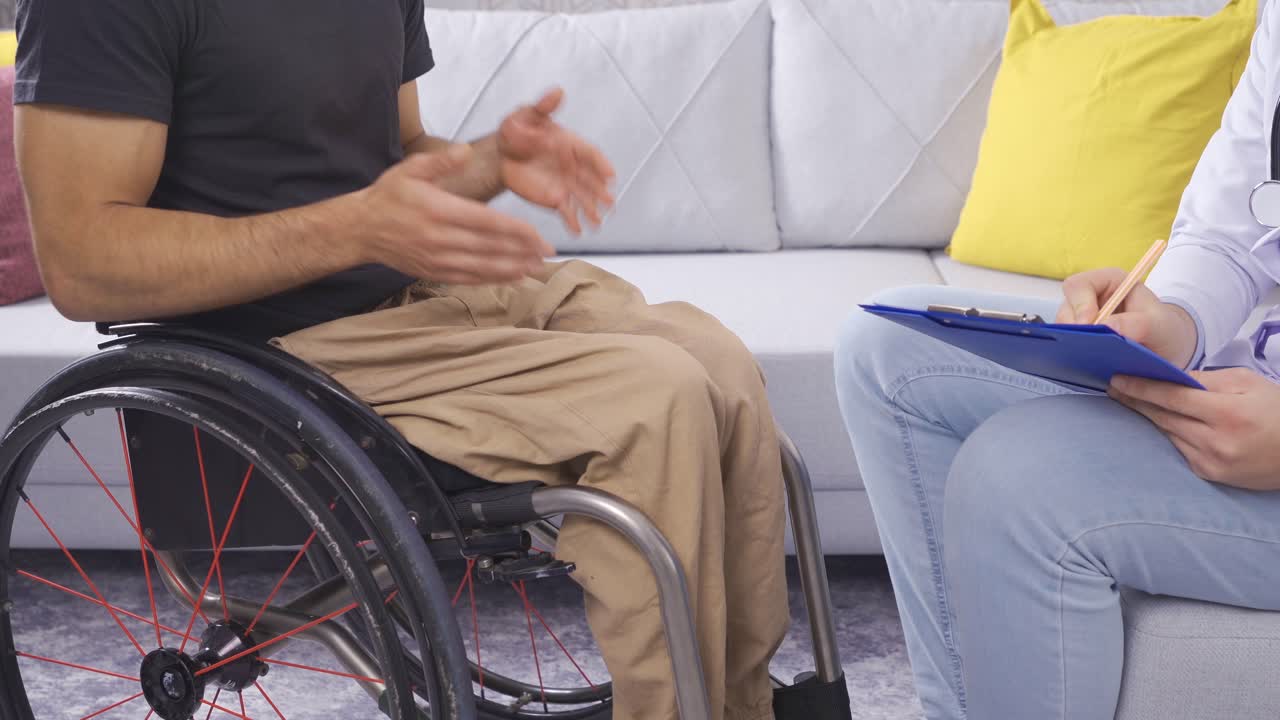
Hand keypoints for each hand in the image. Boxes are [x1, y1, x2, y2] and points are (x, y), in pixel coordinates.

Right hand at [357, 146, 554, 284]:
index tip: (539, 236)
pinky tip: (511, 278)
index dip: (516, 232)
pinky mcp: (433, 272)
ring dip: (512, 269)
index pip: (487, 223)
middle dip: (522, 252)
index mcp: (439, 210)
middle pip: (490, 248)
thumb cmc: (388, 196)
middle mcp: (440, 238)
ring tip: (536, 268)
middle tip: (548, 253)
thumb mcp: (410, 169)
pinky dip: (491, 280)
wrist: (360, 230)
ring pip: (482, 268)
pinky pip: (468, 278)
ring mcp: (436, 259)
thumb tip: (466, 151)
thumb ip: (440, 161)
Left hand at [498, 88, 615, 233]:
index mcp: (570, 144)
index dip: (601, 165)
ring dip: (591, 211)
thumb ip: (543, 106)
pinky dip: (573, 221)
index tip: (610, 175)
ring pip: (582, 198)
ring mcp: (565, 184)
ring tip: (598, 222)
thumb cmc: (516, 129)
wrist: (500, 153)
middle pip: (590, 180)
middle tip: (609, 203)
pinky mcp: (554, 198)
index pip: (590, 154)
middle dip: (600, 192)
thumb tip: (558, 91)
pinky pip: (566, 211)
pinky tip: (578, 231)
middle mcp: (572, 166)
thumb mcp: (527, 115)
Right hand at [1057, 268, 1197, 367]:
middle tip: (1087, 347)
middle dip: (1074, 329)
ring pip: (1062, 329)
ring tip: (1092, 357)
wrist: (1168, 350)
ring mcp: (1082, 319)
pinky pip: (1066, 344)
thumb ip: (1137, 324)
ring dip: (1074, 343)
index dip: (1080, 304)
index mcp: (1109, 282)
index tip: (1089, 326)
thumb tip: (1106, 327)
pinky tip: (1089, 362)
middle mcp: (1090, 298)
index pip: (1079, 285)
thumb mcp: (1159, 326)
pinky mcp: (1079, 338)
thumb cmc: (1165, 330)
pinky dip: (1074, 353)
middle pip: (1066, 309)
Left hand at [1109, 368, 1279, 489]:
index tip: (1117, 379)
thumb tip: (1170, 377)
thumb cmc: (1277, 410)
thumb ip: (1207, 379)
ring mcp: (1211, 462)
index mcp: (1228, 414)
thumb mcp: (1248, 383)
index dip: (1141, 388)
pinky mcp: (1209, 474)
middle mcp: (1217, 442)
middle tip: (1113, 387)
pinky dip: (1168, 432)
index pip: (1172, 398)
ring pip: (1168, 433)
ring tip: (1127, 399)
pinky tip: (1155, 420)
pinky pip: (1179, 448)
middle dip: (1135, 401)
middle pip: (1163, 417)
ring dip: (1148, 417)